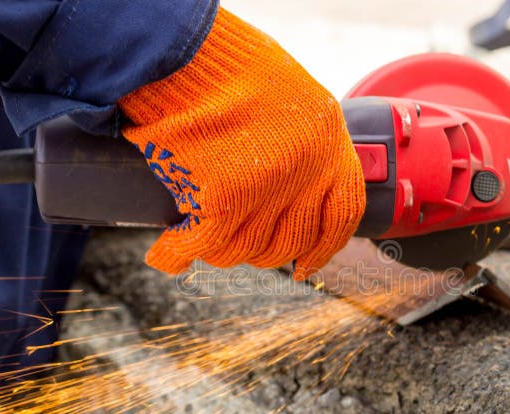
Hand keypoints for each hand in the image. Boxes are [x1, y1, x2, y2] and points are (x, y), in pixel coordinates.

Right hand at [119, 8, 364, 279]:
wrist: (185, 51)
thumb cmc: (229, 64)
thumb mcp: (292, 97)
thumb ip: (302, 140)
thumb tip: (293, 184)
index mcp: (329, 142)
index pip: (343, 213)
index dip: (325, 247)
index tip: (308, 265)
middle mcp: (305, 171)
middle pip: (291, 240)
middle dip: (264, 252)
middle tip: (239, 242)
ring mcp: (267, 188)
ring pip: (247, 249)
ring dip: (221, 253)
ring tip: (198, 240)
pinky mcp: (222, 199)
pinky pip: (202, 246)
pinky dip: (178, 254)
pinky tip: (167, 252)